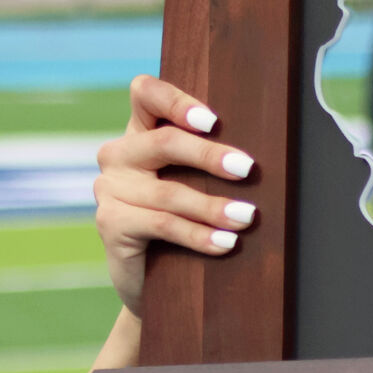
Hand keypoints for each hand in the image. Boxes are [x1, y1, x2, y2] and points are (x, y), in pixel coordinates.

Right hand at [93, 75, 256, 315]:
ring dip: (212, 206)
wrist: (158, 279)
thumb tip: (263, 157)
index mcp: (141, 131)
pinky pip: (161, 224)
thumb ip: (215, 160)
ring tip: (247, 217)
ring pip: (168, 191)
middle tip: (247, 168)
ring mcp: (109, 188)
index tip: (213, 121)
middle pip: (163, 141)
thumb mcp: (200, 183)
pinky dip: (197, 235)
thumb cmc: (190, 220)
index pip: (145, 93)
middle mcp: (119, 154)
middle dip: (209, 155)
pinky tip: (225, 243)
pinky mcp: (110, 223)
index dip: (176, 101)